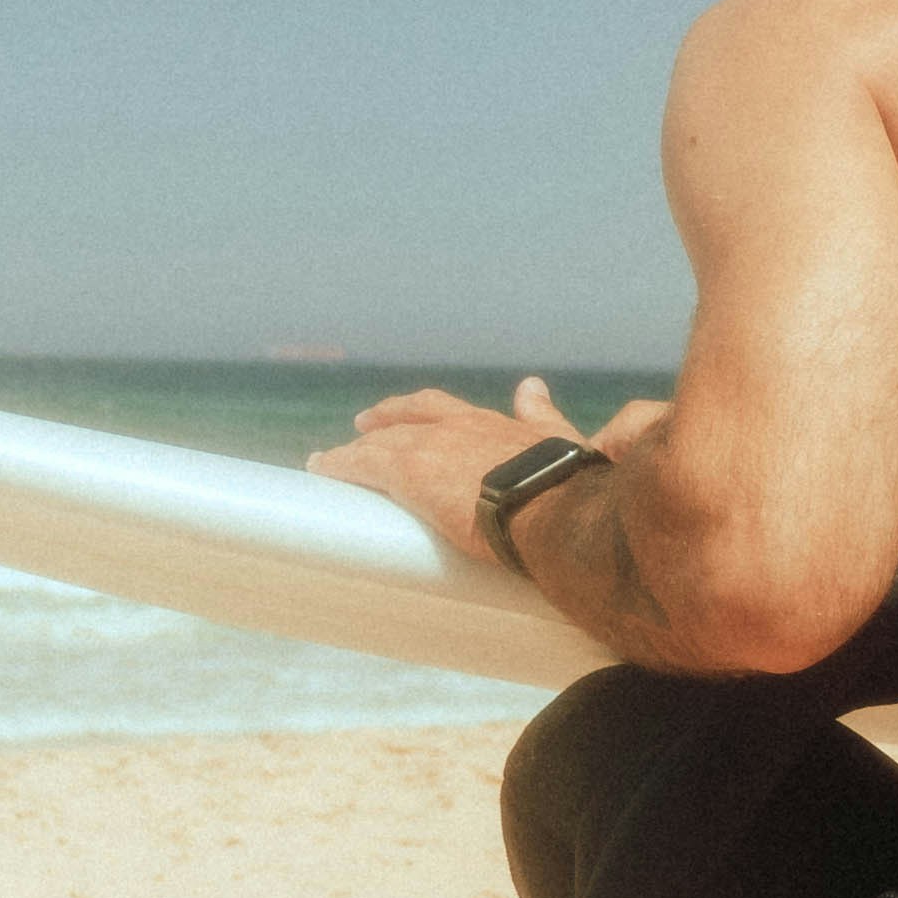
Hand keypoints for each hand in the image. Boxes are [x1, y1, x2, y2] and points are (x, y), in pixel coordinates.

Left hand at [308, 375, 665, 568]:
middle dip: (390, 418)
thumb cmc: (576, 492)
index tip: (414, 417)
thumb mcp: (567, 446)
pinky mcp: (410, 471)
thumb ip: (551, 419)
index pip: (456, 414)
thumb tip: (540, 388)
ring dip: (356, 449)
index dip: (431, 414)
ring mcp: (435, 446)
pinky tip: (321, 469)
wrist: (559, 509)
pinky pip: (362, 465)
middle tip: (366, 424)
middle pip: (416, 414)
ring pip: (383, 441)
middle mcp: (464, 427)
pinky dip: (340, 465)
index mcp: (500, 428)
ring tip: (331, 459)